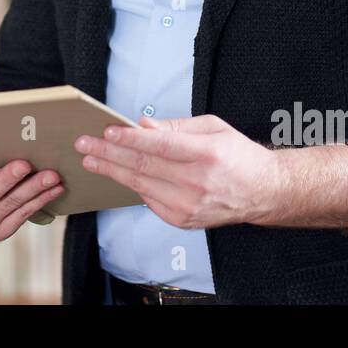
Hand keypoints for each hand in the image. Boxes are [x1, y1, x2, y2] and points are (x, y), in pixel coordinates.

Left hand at [75, 115, 280, 229]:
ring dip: (112, 171)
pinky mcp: (183, 220)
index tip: (106, 131)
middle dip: (108, 154)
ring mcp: (189, 205)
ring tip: (91, 160)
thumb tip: (142, 127)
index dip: (128, 139)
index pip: (158, 146)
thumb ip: (176, 127)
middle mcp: (197, 182)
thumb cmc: (238, 156)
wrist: (263, 192)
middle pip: (143, 166)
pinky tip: (119, 174)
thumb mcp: (213, 128)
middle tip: (84, 144)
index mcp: (206, 154)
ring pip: (140, 185)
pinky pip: (149, 200)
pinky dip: (133, 186)